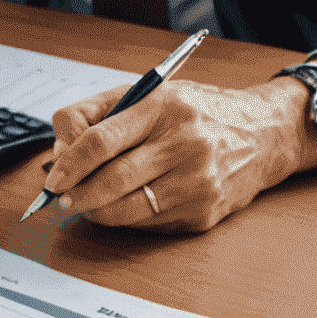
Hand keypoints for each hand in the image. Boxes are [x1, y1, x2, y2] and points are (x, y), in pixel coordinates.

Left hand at [45, 57, 316, 231]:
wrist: (264, 135)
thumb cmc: (198, 113)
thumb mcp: (149, 94)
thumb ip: (96, 113)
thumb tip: (60, 150)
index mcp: (164, 107)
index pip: (101, 141)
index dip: (68, 164)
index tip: (52, 178)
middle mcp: (184, 144)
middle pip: (111, 179)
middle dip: (76, 194)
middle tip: (60, 197)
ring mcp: (197, 182)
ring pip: (127, 209)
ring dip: (95, 211)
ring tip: (84, 203)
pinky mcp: (203, 212)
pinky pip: (148, 223)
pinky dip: (126, 218)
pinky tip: (122, 206)